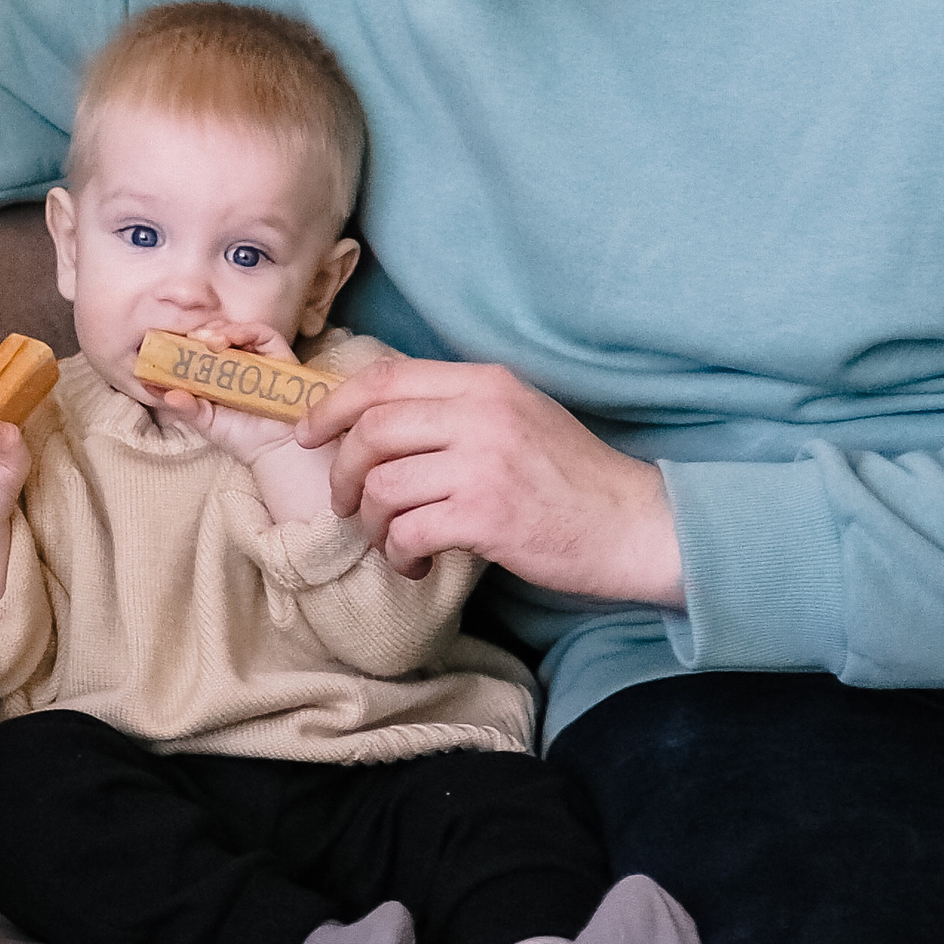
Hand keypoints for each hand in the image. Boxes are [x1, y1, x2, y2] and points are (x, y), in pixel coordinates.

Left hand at [154, 316, 335, 521]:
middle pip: (216, 333)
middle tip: (186, 340)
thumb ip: (181, 404)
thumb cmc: (242, 435)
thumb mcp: (204, 420)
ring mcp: (258, 354)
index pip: (198, 347)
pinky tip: (229, 340)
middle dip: (199, 332)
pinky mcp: (278, 353)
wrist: (275, 449)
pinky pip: (263, 333)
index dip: (183, 341)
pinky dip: (244, 331)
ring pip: (236, 328)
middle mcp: (238, 359)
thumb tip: (150, 387)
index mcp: (218, 372)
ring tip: (205, 341)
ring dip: (218, 330)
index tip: (167, 344)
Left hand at [299, 358, 683, 601]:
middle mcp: (482, 413)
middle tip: (344, 502)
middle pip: (371, 430)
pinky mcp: (487, 516)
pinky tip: (418, 564)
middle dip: (342, 471)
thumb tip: (378, 419)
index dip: (333, 406)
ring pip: (382, 486)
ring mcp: (484, 464)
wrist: (633, 525)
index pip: (385, 378)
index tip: (310, 434)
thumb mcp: (519, 416)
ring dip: (370, 522)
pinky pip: (407, 531)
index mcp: (486, 382)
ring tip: (391, 540)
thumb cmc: (572, 477)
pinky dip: (399, 554)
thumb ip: (459, 408)